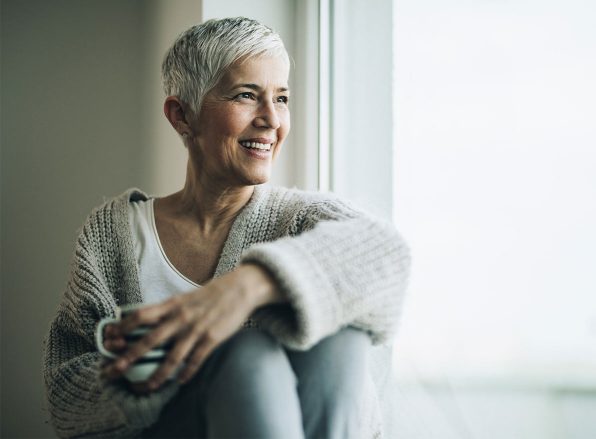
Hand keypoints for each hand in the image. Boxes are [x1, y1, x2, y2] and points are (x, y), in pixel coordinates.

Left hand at [102, 263, 282, 390]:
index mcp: (172, 304)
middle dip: (129, 357)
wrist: (240, 288)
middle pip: (150, 339)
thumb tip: (146, 320)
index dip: (123, 327)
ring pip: (172, 357)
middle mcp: (181, 317)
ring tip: (147, 387)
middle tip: (114, 371)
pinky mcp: (212, 338)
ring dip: (158, 375)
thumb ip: (168, 309)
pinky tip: (180, 381)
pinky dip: (187, 372)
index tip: (109, 338)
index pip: (141, 315)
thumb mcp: (185, 297)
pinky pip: (196, 360)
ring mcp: (197, 328)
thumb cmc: (211, 293)